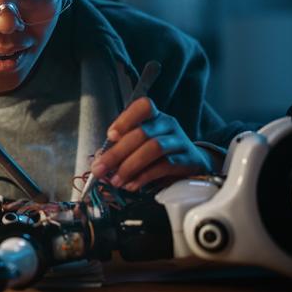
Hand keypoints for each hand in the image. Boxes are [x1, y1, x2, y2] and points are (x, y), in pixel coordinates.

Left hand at [90, 97, 211, 191]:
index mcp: (154, 116)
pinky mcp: (188, 160)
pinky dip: (144, 177)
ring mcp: (180, 141)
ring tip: (116, 181)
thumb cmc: (158, 152)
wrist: (192, 163)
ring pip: (154, 148)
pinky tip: (132, 185)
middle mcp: (168, 124)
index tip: (110, 136)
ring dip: (130, 166)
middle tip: (100, 169)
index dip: (126, 119)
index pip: (143, 107)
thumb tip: (99, 161)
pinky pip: (165, 166)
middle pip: (142, 133)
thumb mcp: (138, 145)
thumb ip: (119, 149)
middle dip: (117, 153)